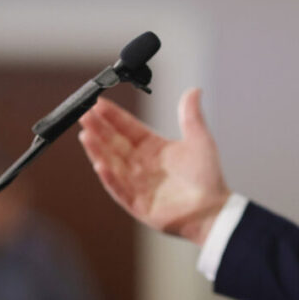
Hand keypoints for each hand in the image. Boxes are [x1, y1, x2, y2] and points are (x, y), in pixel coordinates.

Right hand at [79, 88, 230, 245]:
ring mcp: (137, 185)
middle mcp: (141, 165)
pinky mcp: (137, 204)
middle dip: (99, 129)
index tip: (99, 103)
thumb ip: (191, 115)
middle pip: (115, 144)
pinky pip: (120, 189)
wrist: (214, 210)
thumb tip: (194, 89)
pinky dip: (110, 178)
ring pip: (112, 164)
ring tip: (85, 135)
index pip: (127, 128)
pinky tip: (100, 165)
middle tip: (84, 114)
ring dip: (98, 151)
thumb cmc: (208, 176)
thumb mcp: (199, 139)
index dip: (113, 116)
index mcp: (153, 148)